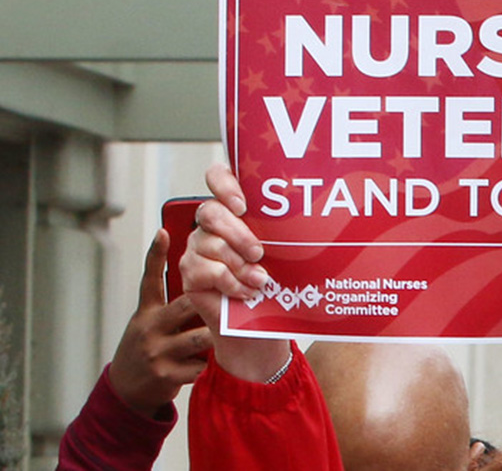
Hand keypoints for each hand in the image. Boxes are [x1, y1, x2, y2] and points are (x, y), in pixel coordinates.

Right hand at [107, 228, 212, 417]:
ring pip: (201, 336)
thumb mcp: (151, 322)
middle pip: (187, 305)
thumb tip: (201, 279)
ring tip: (223, 336)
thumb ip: (171, 305)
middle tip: (231, 296)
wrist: (129, 391)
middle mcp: (149, 328)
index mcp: (147, 312)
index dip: (155, 255)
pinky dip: (210, 363)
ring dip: (216, 336)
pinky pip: (202, 364)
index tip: (164, 232)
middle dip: (210, 302)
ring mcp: (157, 352)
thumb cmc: (149, 348)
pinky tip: (209, 364)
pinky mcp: (167, 374)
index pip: (150, 279)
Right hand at [179, 163, 288, 381]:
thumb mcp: (284, 249)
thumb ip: (282, 228)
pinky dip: (231, 282)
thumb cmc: (276, 282)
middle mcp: (211, 224)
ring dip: (241, 265)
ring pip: (211, 243)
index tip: (243, 205)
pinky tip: (246, 291)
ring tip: (260, 281)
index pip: (217, 176)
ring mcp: (197, 247)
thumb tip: (311, 212)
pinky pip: (207, 270)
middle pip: (211, 212)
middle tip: (259, 253)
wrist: (261, 325)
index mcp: (233, 208)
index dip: (224, 184)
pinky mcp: (190, 273)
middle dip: (238, 233)